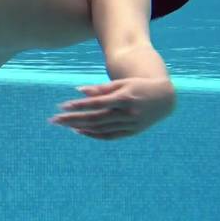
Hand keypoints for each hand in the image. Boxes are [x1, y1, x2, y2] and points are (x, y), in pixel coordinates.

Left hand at [49, 77, 175, 139]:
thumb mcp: (122, 83)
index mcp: (125, 98)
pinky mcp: (132, 132)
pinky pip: (109, 136)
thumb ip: (101, 88)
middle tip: (54, 119)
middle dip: (73, 119)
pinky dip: (93, 135)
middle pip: (95, 118)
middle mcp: (128, 113)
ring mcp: (130, 125)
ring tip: (63, 123)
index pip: (97, 104)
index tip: (61, 105)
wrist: (165, 99)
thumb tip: (78, 91)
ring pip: (100, 128)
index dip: (79, 106)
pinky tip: (78, 131)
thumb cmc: (138, 86)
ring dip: (80, 127)